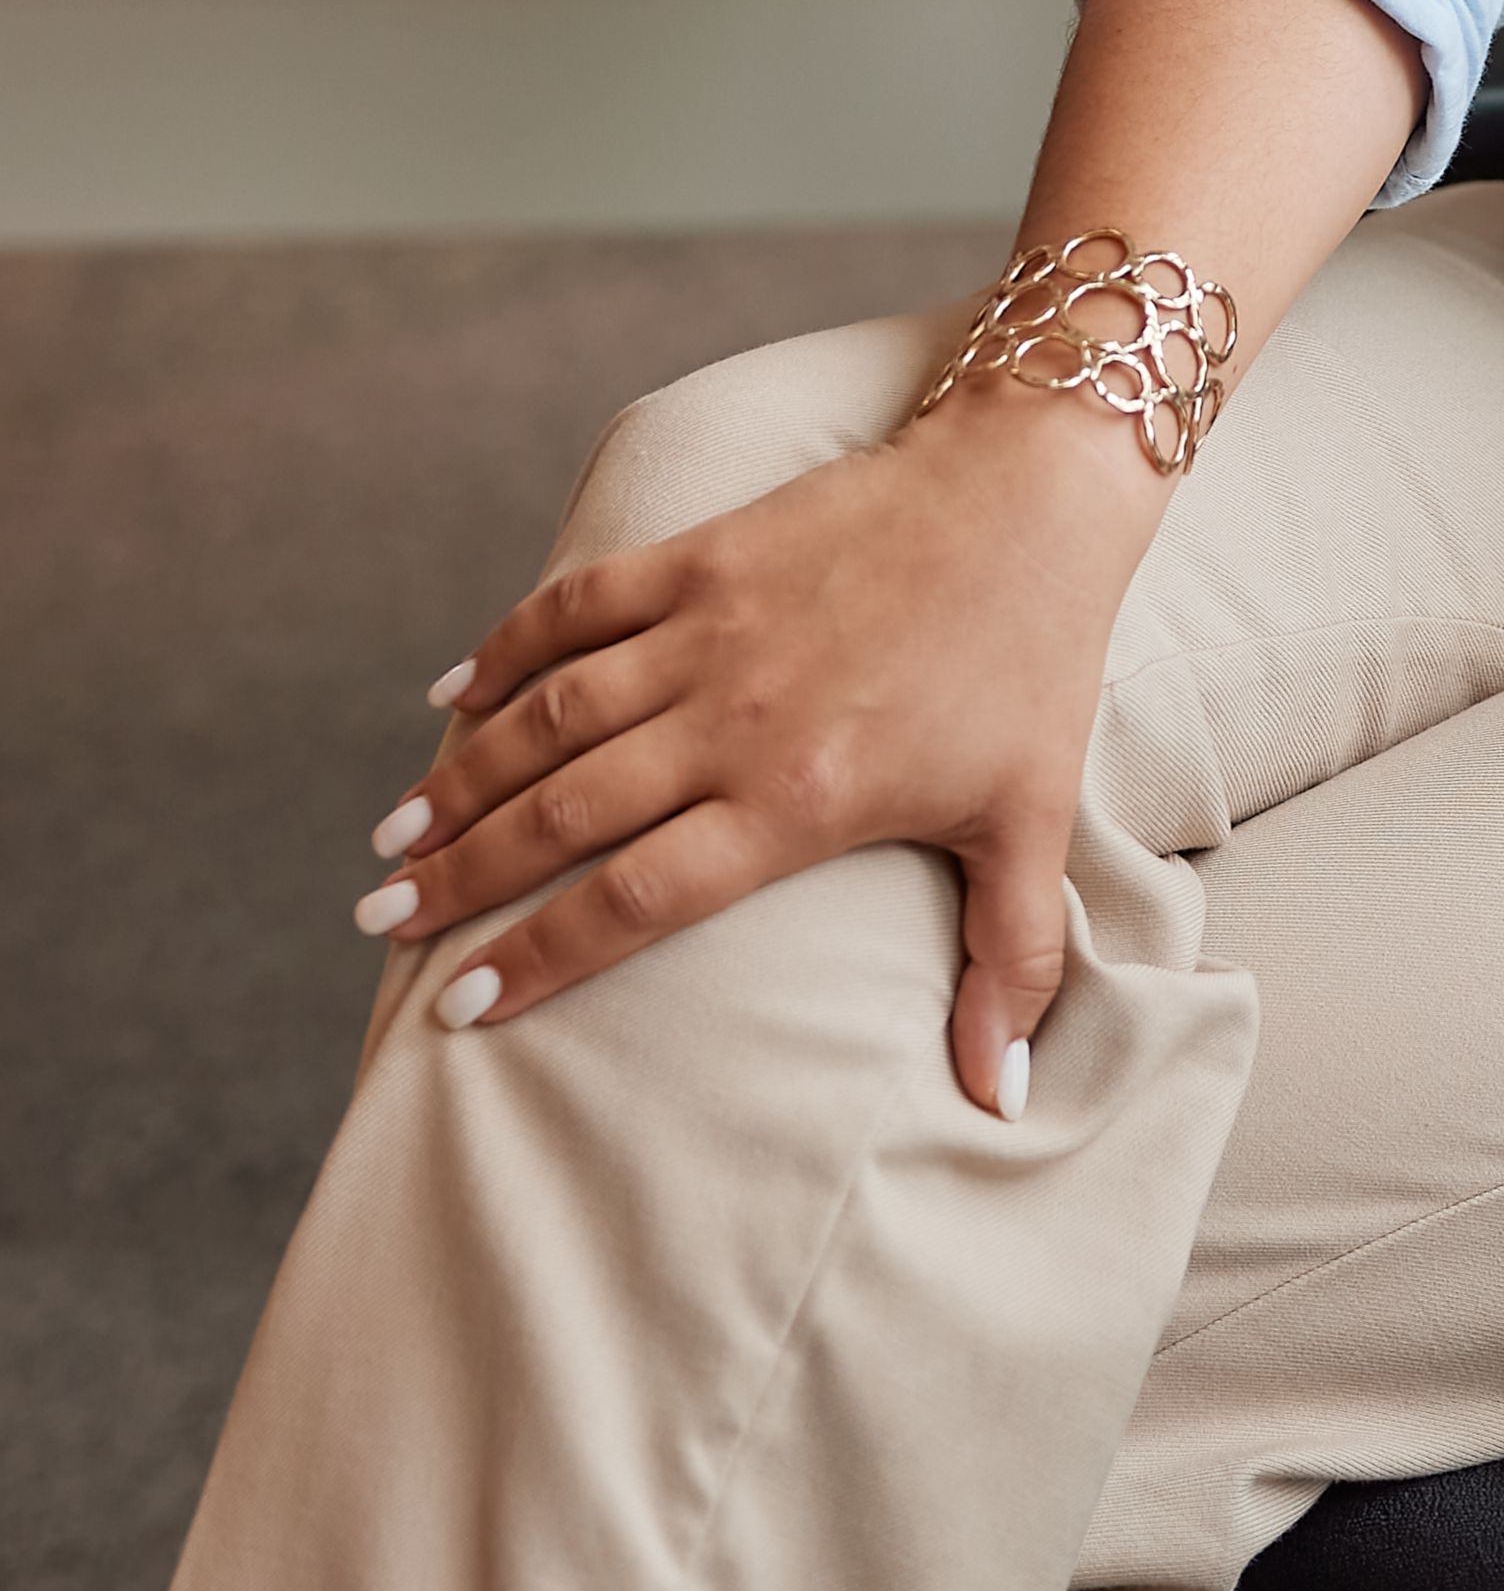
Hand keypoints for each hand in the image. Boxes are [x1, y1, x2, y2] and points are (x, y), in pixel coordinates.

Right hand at [361, 379, 1158, 1112]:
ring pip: (552, 717)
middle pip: (564, 815)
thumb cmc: (1035, 661)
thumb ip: (1014, 960)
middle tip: (380, 927)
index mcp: (801, 796)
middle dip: (460, 879)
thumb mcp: (1032, 818)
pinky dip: (507, 646)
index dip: (540, 959)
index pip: (637, 901)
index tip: (458, 1010)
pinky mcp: (709, 551)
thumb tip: (1001, 1100)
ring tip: (390, 841)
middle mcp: (738, 717)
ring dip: (462, 779)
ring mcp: (715, 626)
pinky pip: (582, 603)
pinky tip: (449, 694)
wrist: (1036, 490)